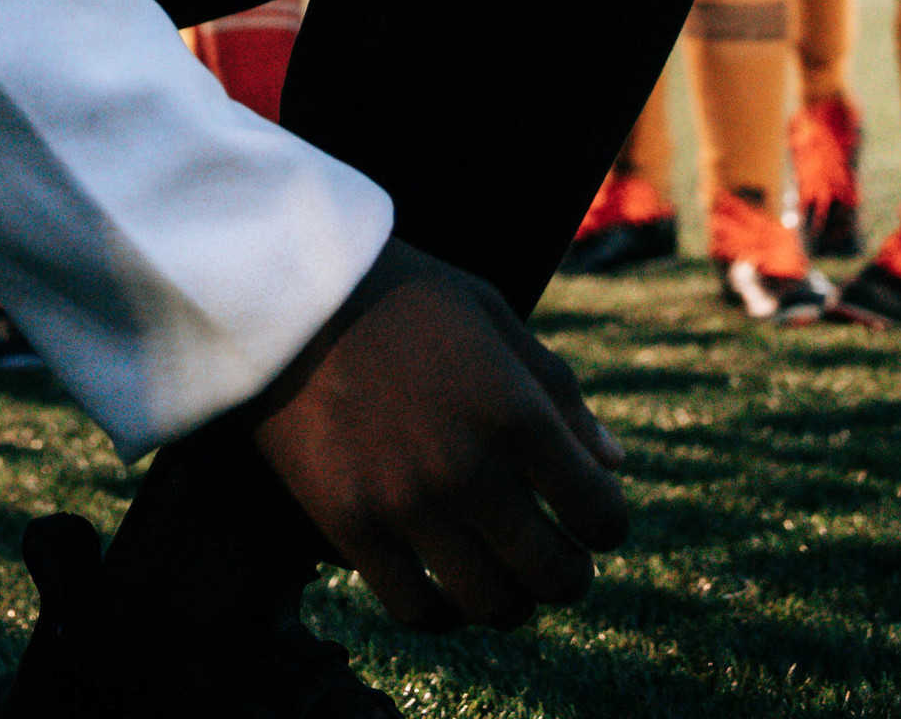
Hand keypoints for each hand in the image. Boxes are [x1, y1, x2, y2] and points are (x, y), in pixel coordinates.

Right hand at [251, 240, 626, 629]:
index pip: (599, 513)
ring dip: (512, 602)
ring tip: (505, 580)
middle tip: (558, 562)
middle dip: (569, 576)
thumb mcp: (491, 314)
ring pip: (491, 605)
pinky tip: (447, 591)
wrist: (288, 287)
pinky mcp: (350, 524)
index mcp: (514, 409)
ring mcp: (406, 502)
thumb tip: (613, 465)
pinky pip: (416, 610)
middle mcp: (468, 466)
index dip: (607, 524)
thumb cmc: (401, 293)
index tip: (591, 520)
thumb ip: (557, 389)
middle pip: (554, 575)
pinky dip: (445, 614)